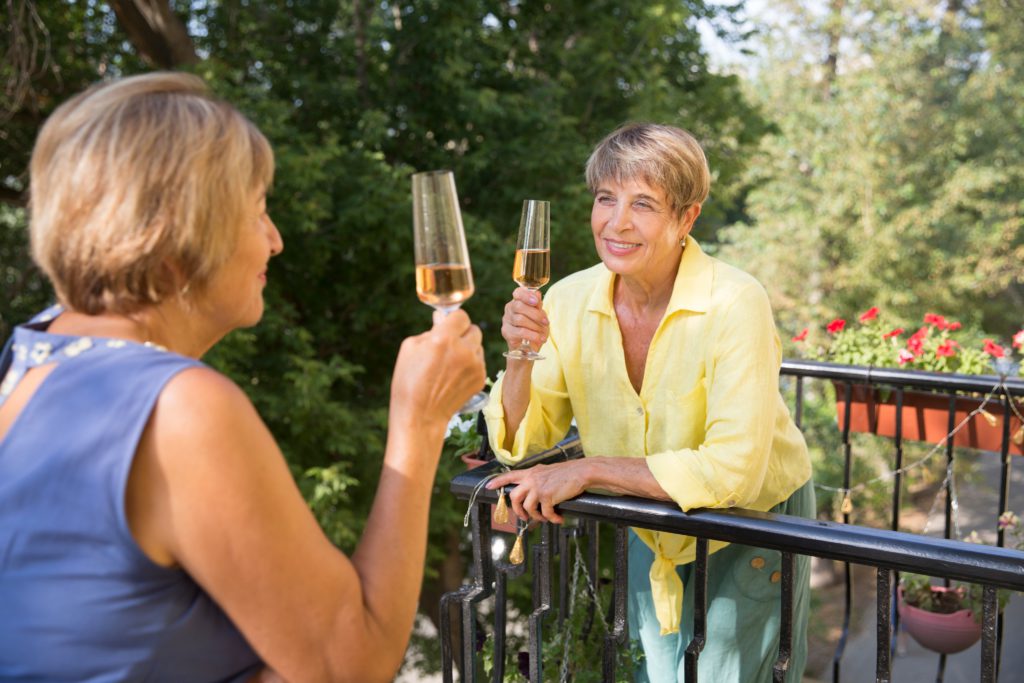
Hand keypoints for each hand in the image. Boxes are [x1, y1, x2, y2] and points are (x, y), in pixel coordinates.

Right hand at [390, 309, 485, 432]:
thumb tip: (442, 318)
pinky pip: (479, 362)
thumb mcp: (410, 348)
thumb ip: (429, 330)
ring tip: (449, 364)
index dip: (453, 320)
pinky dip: (470, 364)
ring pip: (478, 346)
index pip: (462, 316)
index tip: (447, 326)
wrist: (421, 415)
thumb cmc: (409, 381)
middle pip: (475, 329)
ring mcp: (475, 365)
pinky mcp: (480, 378)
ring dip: (467, 349)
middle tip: (449, 344)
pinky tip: (454, 376)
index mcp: (444, 338)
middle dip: (463, 333)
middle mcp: (464, 350)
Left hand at [486, 461, 586, 524]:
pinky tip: (558, 519)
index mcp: (531, 473)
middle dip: (518, 511)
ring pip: (528, 508)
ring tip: (545, 518)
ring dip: (536, 517)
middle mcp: (531, 479)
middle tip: (524, 517)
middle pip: (514, 497)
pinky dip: (552, 519)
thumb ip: (536, 478)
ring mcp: (539, 488)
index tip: (489, 487)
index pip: (509, 475)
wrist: (581, 472)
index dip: (497, 481)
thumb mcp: (546, 471)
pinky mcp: (548, 496)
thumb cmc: (567, 473)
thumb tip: (532, 490)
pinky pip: (545, 513)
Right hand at [501, 287, 548, 355]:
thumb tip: (537, 294)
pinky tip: (540, 338)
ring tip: (543, 333)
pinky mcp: (506, 332)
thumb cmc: (535, 326)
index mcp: (517, 300)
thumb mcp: (540, 315)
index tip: (536, 301)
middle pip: (519, 306)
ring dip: (535, 326)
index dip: (526, 295)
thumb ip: (538, 305)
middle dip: (535, 314)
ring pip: (520, 319)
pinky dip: (532, 335)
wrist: (529, 346)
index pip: (518, 293)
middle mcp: (509, 308)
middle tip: (546, 322)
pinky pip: (520, 332)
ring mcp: (506, 320)